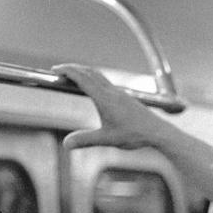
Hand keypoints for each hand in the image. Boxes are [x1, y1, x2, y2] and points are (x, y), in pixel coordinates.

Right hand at [53, 63, 174, 150]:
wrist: (157, 132)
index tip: (55, 69)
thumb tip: (66, 144)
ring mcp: (120, 93)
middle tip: (59, 70)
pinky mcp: (125, 97)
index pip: (82, 78)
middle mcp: (112, 92)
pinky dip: (95, 79)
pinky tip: (94, 87)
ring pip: (99, 76)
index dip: (67, 71)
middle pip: (89, 72)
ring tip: (73, 76)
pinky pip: (106, 82)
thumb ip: (86, 140)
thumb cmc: (134, 135)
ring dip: (84, 72)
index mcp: (105, 98)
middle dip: (73, 69)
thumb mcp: (107, 139)